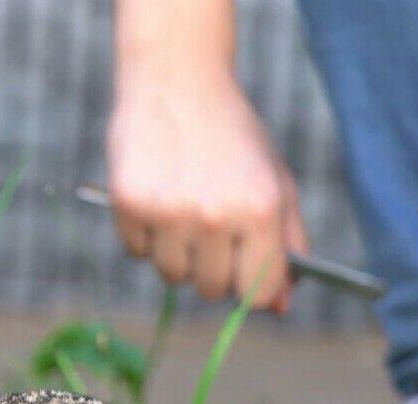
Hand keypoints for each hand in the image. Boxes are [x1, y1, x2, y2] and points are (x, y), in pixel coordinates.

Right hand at [106, 68, 307, 312]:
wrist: (177, 83)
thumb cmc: (233, 137)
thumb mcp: (274, 181)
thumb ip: (287, 244)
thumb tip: (281, 306)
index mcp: (260, 209)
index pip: (258, 293)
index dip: (253, 290)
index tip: (245, 276)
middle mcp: (215, 215)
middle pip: (212, 289)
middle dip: (213, 269)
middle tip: (211, 228)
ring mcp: (169, 212)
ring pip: (171, 275)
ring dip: (177, 253)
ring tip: (181, 208)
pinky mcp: (130, 205)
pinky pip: (137, 252)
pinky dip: (145, 235)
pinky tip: (156, 197)